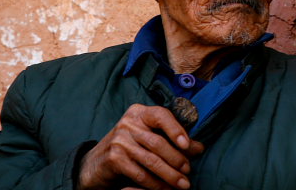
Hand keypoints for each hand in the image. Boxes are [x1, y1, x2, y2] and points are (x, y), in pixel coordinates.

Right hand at [77, 104, 203, 189]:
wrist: (96, 163)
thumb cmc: (130, 147)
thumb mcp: (150, 138)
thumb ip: (173, 140)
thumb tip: (199, 147)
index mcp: (140, 113)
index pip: (161, 115)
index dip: (176, 129)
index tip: (188, 145)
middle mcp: (128, 123)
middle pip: (158, 142)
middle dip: (177, 159)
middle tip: (188, 171)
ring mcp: (119, 141)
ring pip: (151, 160)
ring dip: (170, 175)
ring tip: (182, 184)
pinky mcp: (114, 159)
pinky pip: (140, 173)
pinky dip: (155, 184)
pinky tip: (165, 189)